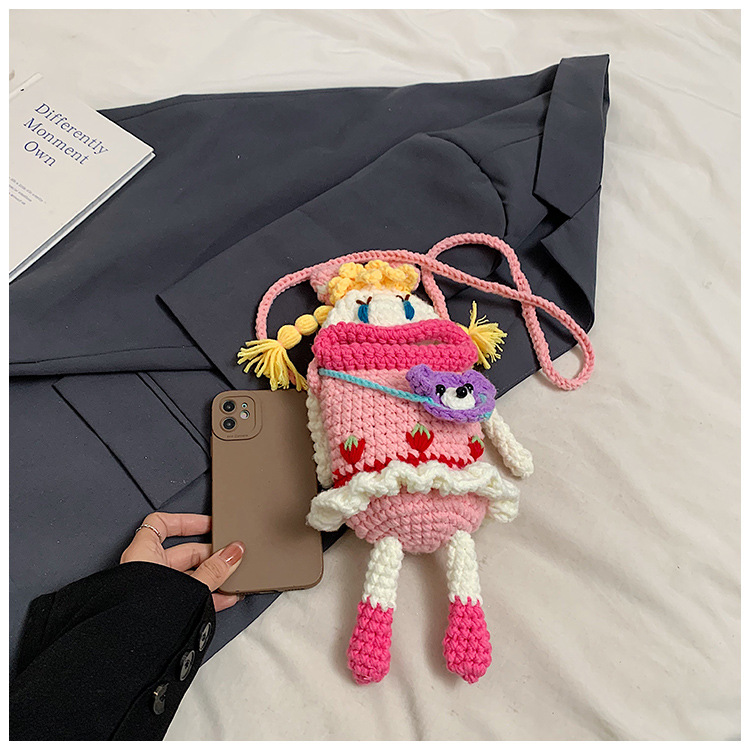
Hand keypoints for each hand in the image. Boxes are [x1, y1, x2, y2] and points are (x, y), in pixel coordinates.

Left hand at [120, 512, 244, 611]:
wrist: (127, 653)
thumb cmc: (141, 614)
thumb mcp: (189, 585)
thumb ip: (214, 569)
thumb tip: (233, 553)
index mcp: (143, 553)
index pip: (163, 524)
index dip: (187, 521)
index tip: (209, 524)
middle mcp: (145, 569)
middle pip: (184, 551)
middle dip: (210, 555)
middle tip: (230, 556)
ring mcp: (152, 591)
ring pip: (188, 576)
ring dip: (212, 576)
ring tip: (232, 578)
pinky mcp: (160, 609)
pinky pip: (187, 595)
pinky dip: (206, 594)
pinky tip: (224, 598)